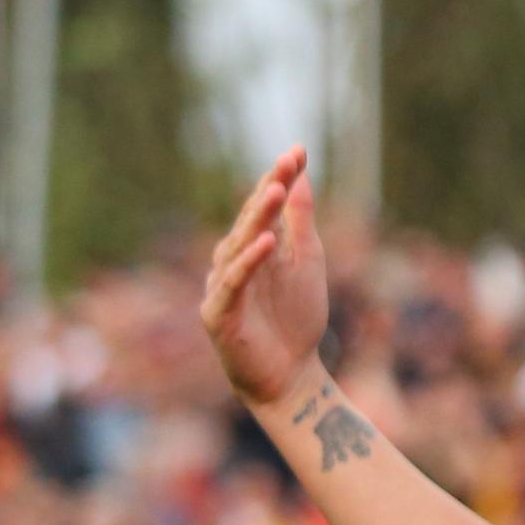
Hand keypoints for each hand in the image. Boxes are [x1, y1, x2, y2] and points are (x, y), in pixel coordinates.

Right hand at [199, 148, 331, 406]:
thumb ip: (301, 223)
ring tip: (276, 190)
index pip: (266, 207)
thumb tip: (301, 177)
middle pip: (251, 220)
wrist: (291, 374)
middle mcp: (233, 261)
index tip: (299, 150)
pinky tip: (267, 242)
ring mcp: (222, 286)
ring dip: (258, 218)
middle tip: (286, 163)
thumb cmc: (296, 318)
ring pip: (238, 245)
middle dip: (269, 190)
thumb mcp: (306, 263)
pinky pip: (233, 283)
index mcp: (255, 247)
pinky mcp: (218, 314)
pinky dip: (249, 262)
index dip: (280, 178)